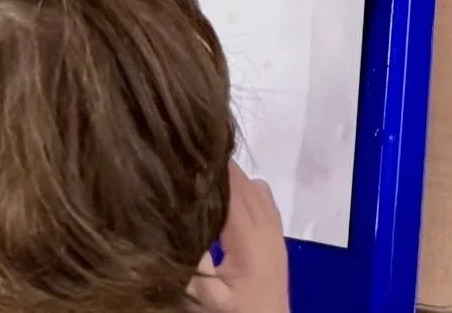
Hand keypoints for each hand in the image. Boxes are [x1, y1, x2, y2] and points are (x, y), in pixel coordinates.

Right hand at [188, 162, 288, 312]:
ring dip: (233, 176)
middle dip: (218, 169)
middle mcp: (266, 229)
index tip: (185, 155)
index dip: (211, 172)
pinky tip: (228, 189)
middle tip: (187, 156)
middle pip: (245, 185)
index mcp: (248, 241)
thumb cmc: (237, 311)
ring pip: (256, 189)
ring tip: (204, 168)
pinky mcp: (277, 237)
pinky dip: (247, 187)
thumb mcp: (206, 294)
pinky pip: (266, 199)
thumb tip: (174, 224)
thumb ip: (193, 259)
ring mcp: (275, 232)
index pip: (232, 192)